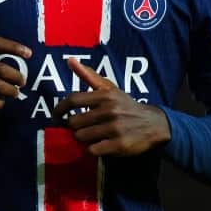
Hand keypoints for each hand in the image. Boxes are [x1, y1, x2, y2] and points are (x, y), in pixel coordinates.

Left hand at [53, 58, 170, 156]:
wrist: (154, 124)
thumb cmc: (126, 105)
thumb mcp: (110, 89)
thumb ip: (88, 75)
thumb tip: (69, 60)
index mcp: (105, 95)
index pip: (73, 100)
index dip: (59, 109)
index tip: (56, 116)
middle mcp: (109, 110)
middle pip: (74, 123)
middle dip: (75, 127)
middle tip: (82, 127)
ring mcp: (114, 128)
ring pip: (81, 137)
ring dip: (82, 139)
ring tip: (91, 135)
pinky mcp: (119, 145)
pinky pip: (92, 150)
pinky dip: (91, 149)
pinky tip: (99, 144)